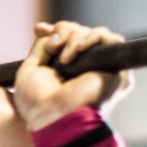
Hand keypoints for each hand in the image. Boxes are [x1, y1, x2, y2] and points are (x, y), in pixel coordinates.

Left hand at [14, 21, 132, 130]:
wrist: (56, 117)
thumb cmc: (38, 103)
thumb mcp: (29, 70)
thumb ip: (39, 47)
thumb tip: (46, 31)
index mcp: (67, 70)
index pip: (67, 39)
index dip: (56, 31)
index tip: (39, 29)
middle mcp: (85, 68)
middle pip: (79, 32)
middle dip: (63, 31)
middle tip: (53, 46)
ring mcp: (102, 68)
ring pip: (93, 34)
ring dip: (74, 38)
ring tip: (64, 58)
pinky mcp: (117, 68)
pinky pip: (110, 39)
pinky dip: (90, 39)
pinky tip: (75, 53)